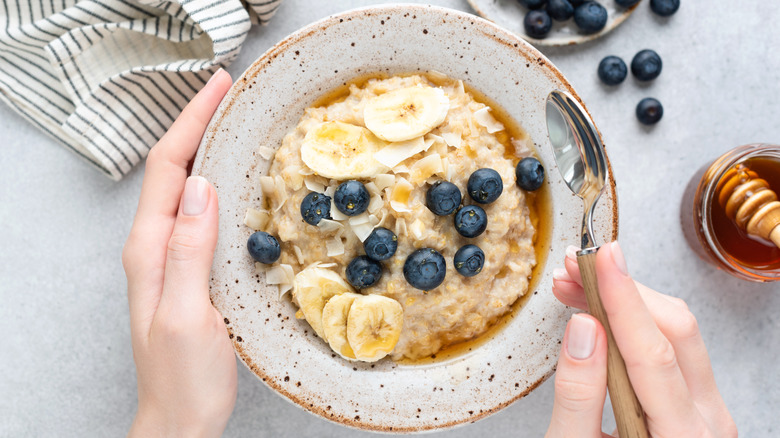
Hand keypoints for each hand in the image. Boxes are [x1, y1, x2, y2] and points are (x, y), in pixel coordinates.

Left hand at [122, 69, 236, 437]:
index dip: (191, 122)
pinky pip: (200, 212)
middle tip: (230, 92)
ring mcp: (170, 257)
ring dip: (206, 148)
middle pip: (173, 169)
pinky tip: (237, 180)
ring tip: (234, 121)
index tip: (218, 87)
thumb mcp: (189, 314)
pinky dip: (217, 182)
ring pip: (186, 187)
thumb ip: (189, 251)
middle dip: (197, 123)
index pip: (168, 169)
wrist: (180, 419)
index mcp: (150, 249)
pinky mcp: (188, 269)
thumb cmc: (185, 378)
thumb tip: (203, 187)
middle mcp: (154, 246)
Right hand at [545, 241, 736, 437]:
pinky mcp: (694, 404)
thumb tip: (583, 327)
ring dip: (627, 301)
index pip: (653, 352)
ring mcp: (706, 412)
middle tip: (573, 271)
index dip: (624, 299)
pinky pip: (673, 348)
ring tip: (576, 288)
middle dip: (622, 291)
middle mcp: (707, 422)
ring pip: (679, 332)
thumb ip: (579, 394)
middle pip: (675, 331)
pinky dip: (634, 322)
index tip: (601, 259)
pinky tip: (600, 316)